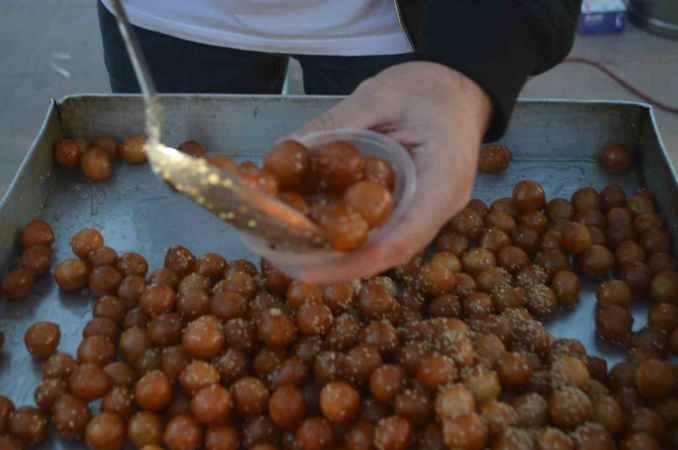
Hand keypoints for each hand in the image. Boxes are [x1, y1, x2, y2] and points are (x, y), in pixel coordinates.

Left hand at [289, 62, 491, 282]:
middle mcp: (443, 205)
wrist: (462, 89)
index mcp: (443, 177)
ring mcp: (433, 211)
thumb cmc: (431, 88)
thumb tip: (290, 150)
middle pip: (392, 252)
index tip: (313, 269)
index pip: (402, 237)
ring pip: (389, 248)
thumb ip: (339, 122)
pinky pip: (388, 232)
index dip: (357, 261)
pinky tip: (322, 235)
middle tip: (294, 267)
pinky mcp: (420, 208)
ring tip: (300, 257)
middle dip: (343, 267)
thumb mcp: (381, 95)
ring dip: (346, 258)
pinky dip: (355, 239)